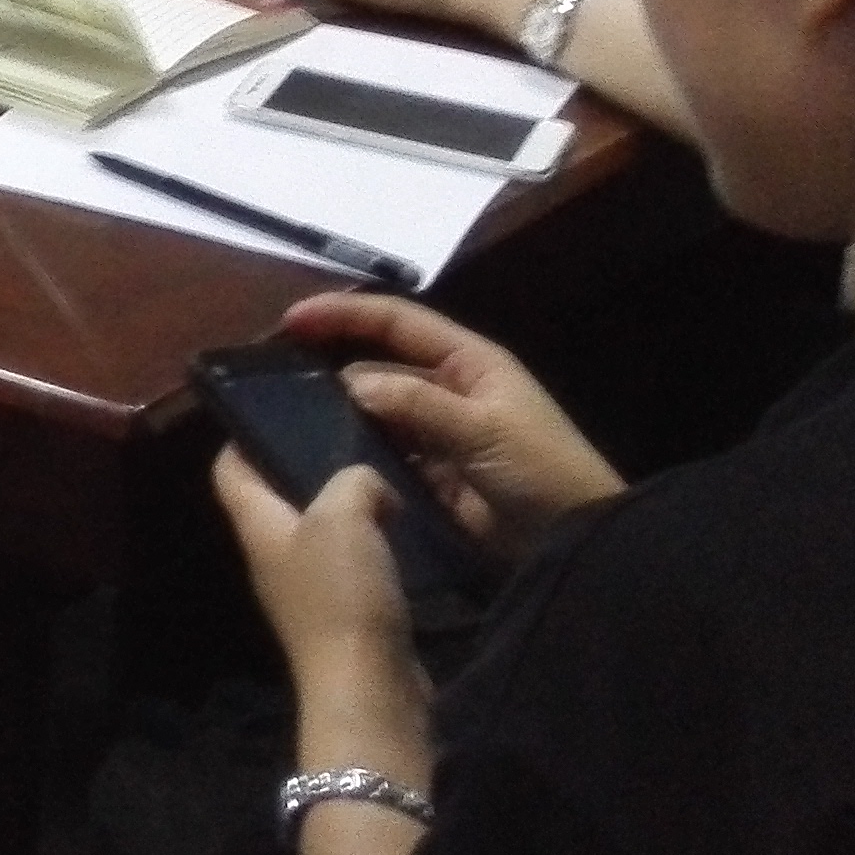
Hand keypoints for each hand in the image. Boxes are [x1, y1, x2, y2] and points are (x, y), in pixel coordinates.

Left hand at [213, 449, 419, 682]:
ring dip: (347, 503)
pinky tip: (402, 527)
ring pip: (320, 528)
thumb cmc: (342, 595)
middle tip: (346, 436)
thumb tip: (368, 484)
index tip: (277, 409)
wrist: (370, 688)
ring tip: (382, 473)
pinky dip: (372, 540)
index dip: (243, 436)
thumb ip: (352, 481)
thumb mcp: (344, 518)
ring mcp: (307, 586)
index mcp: (257, 526)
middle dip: (306, 465)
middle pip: (276, 496)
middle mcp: (273, 555)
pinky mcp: (344, 610)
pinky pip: (351, 560)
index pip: (229, 470)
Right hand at [282, 290, 620, 559]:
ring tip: (289, 420)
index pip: (396, 321)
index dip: (344, 314)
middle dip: (332, 366)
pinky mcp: (433, 473)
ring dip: (341, 414)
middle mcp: (449, 387)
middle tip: (278, 380)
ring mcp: (440, 432)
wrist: (577, 541)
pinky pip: (385, 453)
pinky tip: (324, 459)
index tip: (291, 322)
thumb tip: (350, 383)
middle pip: (379, 364)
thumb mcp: (483, 429)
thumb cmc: (541, 470)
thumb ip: (417, 403)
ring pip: (376, 411)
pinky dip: (358, 453)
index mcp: (468, 361)